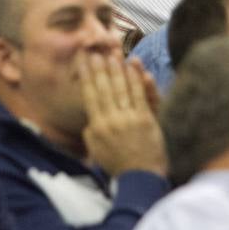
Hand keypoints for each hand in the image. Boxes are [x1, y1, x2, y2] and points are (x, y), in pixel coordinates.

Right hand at [78, 54, 166, 177]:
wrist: (140, 178)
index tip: (82, 61)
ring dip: (116, 70)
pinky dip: (136, 80)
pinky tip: (133, 67)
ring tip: (112, 55)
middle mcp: (111, 120)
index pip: (89, 94)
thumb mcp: (95, 150)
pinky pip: (139, 95)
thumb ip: (90, 131)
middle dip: (99, 68)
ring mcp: (129, 118)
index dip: (86, 76)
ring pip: (121, 88)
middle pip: (104, 87)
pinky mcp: (146, 119)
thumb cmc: (118, 164)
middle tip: (96, 52)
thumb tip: (90, 116)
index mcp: (96, 126)